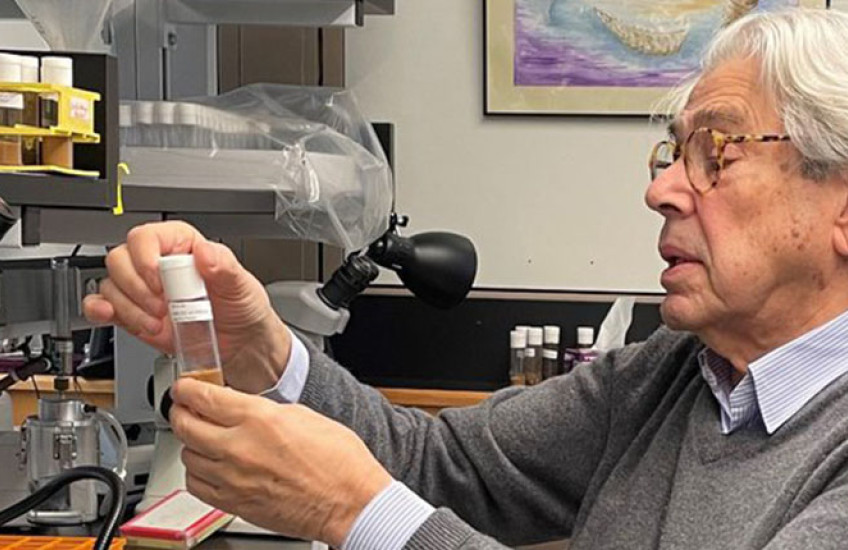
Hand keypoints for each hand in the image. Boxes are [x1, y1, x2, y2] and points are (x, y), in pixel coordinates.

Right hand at [83, 221, 290, 392]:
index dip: (145, 257)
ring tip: (158, 323)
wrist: (242, 345)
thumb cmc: (243, 308)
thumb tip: (206, 252)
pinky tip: (112, 315)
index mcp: (182, 246)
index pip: (146, 236)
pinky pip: (101, 305)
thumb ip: (224, 266)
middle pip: (120, 259)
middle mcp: (158, 265)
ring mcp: (143, 290)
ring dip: (128, 308)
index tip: (159, 279)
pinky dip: (100, 311)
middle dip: (136, 287)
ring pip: (109, 285)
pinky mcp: (133, 314)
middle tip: (162, 306)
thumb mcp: (241, 286)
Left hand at [170, 378, 391, 546]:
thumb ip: (264, 410)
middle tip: (185, 409)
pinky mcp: (234, 504)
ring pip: (187, 455)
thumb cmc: (338, 462)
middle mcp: (240, 448)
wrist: (350, 503)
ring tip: (202, 438)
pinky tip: (209, 466)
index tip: (184, 389)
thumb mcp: (303, 415)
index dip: (186, 390)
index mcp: (260, 419)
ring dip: (191, 443)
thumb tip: (241, 408)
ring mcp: (233, 479)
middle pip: (186, 425)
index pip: (204, 398)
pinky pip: (196, 485)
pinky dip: (197, 472)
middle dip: (181, 412)